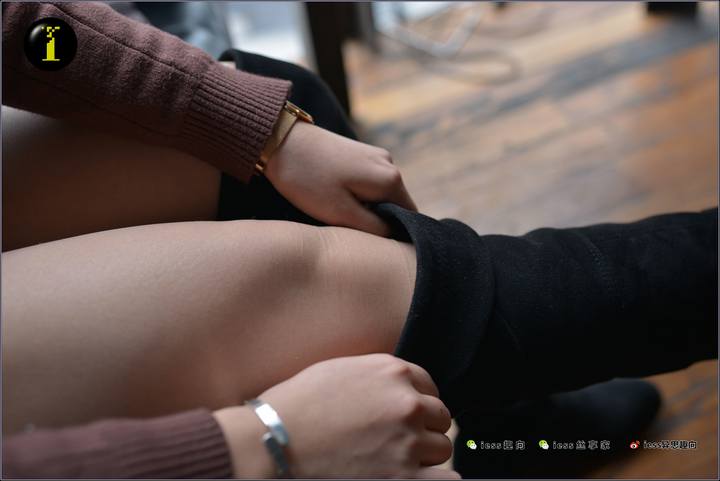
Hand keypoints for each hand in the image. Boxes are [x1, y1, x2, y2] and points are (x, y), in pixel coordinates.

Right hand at [215, 354, 458, 478]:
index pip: (429, 386)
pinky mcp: (403, 474)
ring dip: (424, 452)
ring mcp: (407, 440)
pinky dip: (434, 478)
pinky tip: (415, 474)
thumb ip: (378, 375)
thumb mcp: (342, 369)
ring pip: (440, 447)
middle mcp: (406, 402)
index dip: (417, 400)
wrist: (276, 438)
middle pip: (439, 416)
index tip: (406, 413)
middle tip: (398, 437)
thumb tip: (396, 386)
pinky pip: (443, 478)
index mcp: (392, 371)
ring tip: (396, 456)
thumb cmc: (299, 403)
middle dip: (422, 426)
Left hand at [264, 122, 416, 236]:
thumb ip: (375, 228)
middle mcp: (390, 164)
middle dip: (378, 221)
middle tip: (349, 229)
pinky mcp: (361, 153)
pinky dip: (358, 195)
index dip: (396, 234)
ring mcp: (376, 156)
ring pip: (381, 195)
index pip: (410, 217)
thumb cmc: (308, 180)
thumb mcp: (341, 214)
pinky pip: (369, 183)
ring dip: (366, 208)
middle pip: (396, 206)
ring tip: (338, 212)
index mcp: (391, 180)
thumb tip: (396, 235)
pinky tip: (334, 197)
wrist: (281, 141)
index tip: (369, 242)